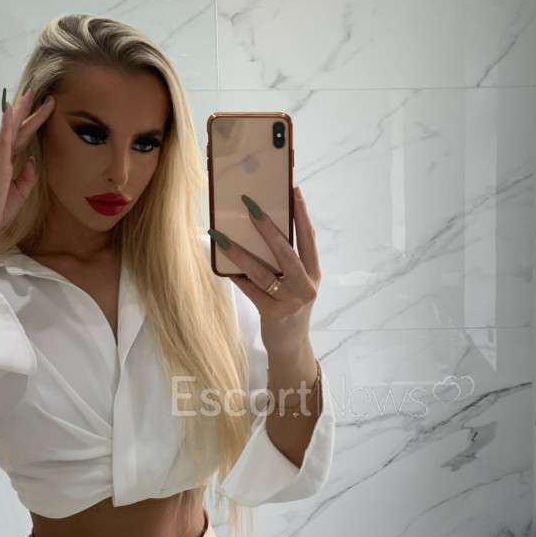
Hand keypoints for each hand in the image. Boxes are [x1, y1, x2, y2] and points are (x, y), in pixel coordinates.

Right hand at [0, 87, 54, 236]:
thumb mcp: (19, 192)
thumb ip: (27, 177)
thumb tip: (34, 162)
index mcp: (3, 162)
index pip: (21, 138)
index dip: (30, 123)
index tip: (40, 108)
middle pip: (16, 128)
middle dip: (27, 110)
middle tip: (36, 92)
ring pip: (12, 130)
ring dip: (21, 111)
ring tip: (30, 95)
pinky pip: (3, 140)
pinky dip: (6, 124)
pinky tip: (10, 110)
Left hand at [220, 186, 320, 357]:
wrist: (291, 345)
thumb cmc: (291, 306)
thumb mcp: (299, 283)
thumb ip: (292, 261)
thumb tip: (268, 229)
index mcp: (313, 273)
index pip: (308, 239)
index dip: (302, 215)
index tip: (294, 191)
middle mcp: (306, 286)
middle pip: (286, 252)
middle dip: (268, 228)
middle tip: (251, 207)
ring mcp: (291, 301)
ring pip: (263, 272)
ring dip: (241, 253)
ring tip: (222, 237)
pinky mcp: (274, 314)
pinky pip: (250, 290)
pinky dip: (237, 277)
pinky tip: (222, 265)